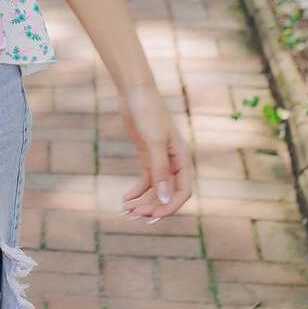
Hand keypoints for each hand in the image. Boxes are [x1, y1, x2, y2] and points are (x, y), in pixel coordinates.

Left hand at [118, 86, 192, 221]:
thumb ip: (160, 170)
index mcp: (183, 159)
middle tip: (134, 215)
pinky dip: (136, 191)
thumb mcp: (154, 141)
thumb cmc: (148, 112)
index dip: (169, 207)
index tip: (152, 216)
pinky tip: (125, 199)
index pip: (182, 192)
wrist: (135, 92)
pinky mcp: (148, 155)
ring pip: (156, 189)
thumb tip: (164, 198)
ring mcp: (161, 159)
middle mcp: (174, 161)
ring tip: (126, 211)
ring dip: (143, 202)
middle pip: (168, 193)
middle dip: (153, 206)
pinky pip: (146, 180)